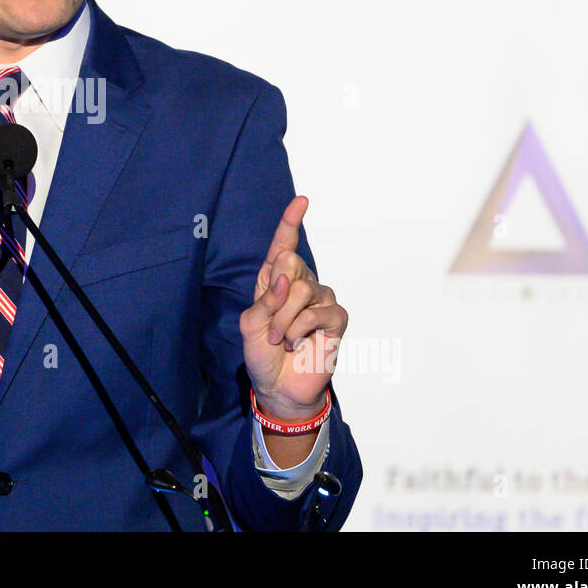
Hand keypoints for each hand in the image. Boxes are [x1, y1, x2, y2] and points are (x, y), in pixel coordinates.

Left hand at [238, 195, 346, 419]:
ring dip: (283, 319)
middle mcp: (300, 284)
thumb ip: (266, 299)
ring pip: (302, 290)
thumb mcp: (251, 324)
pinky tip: (295, 343)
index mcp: (276, 280)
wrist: (278, 387)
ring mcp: (321, 300)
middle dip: (274, 297)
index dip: (292, 221)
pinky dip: (299, 329)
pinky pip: (317, 312)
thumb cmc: (262, 353)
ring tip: (279, 339)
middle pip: (290, 263)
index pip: (284, 245)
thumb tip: (287, 278)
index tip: (302, 200)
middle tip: (269, 326)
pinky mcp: (336, 319)